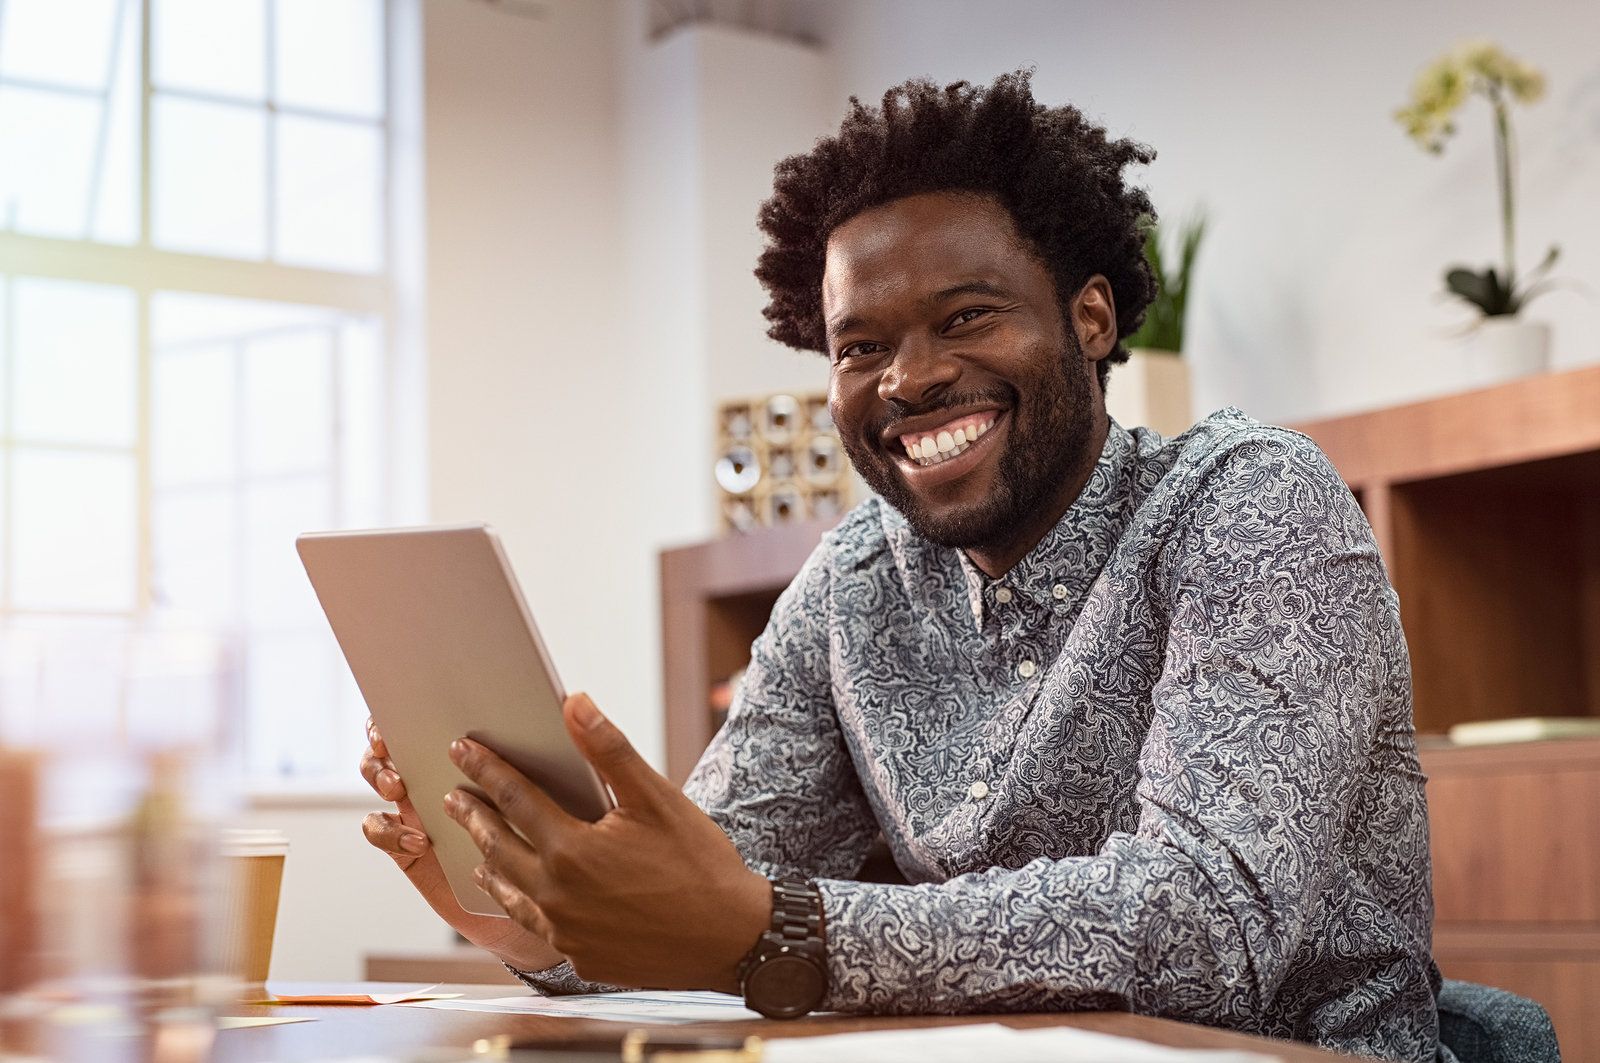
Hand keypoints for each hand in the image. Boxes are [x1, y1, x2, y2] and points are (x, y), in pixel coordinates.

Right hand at [359, 716, 564, 972]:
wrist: (566, 901)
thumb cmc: (575, 839)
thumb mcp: (585, 789)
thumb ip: (585, 747)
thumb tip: (577, 703)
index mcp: (486, 747)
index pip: (446, 709)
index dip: (423, 698)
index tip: (420, 697)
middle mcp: (449, 772)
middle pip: (402, 737)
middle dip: (389, 734)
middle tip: (393, 739)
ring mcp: (425, 807)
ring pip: (385, 777)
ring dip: (381, 774)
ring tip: (400, 784)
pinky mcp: (412, 847)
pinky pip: (382, 831)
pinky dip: (387, 829)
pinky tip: (416, 839)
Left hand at [444, 693, 770, 991]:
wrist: (733, 942)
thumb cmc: (701, 866)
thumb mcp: (658, 798)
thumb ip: (610, 751)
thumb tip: (575, 704)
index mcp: (573, 851)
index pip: (514, 798)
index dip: (486, 769)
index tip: (463, 750)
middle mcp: (558, 895)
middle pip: (499, 847)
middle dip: (473, 816)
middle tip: (453, 797)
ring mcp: (567, 932)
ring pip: (511, 893)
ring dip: (490, 864)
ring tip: (476, 850)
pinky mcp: (581, 958)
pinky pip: (537, 927)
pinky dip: (520, 905)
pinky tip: (522, 897)